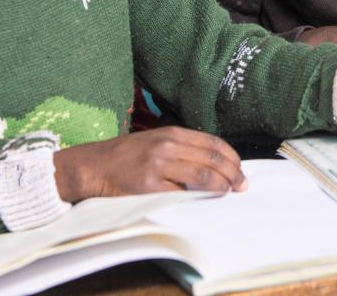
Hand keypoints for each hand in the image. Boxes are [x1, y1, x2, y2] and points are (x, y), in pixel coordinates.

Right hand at [53, 126, 245, 201]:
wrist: (95, 165)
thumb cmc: (127, 155)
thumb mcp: (156, 141)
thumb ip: (182, 148)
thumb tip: (214, 162)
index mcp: (172, 133)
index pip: (214, 144)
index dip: (233, 158)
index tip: (241, 170)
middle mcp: (167, 146)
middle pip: (213, 159)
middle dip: (233, 174)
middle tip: (242, 186)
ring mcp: (158, 166)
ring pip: (202, 177)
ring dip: (221, 187)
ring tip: (228, 194)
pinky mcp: (149, 186)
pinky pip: (181, 194)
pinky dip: (196, 199)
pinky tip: (203, 202)